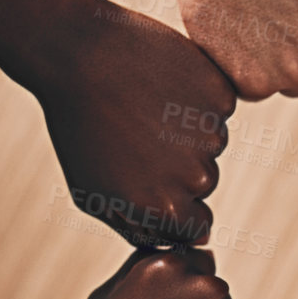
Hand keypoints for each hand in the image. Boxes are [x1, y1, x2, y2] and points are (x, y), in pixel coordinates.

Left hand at [0, 0, 234, 243]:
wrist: (76, 52)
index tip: (144, 175)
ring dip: (186, 128)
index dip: (171, 203)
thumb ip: (138, 228)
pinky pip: (217, 105)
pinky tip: (158, 82)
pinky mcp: (220, 95)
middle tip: (135, 133)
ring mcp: (212, 134)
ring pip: (212, 142)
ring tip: (142, 105)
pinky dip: (195, 95)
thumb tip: (182, 246)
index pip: (197, 226)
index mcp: (166, 208)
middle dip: (177, 165)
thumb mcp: (91, 194)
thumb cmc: (78, 127)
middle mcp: (197, 177)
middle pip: (204, 183)